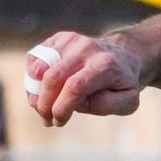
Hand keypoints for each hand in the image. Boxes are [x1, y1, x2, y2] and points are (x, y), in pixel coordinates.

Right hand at [25, 31, 142, 127]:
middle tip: (47, 119)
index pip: (74, 87)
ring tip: (41, 107)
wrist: (124, 56)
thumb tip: (79, 103)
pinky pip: (35, 58)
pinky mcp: (59, 39)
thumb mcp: (127, 102)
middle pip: (53, 77)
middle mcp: (86, 48)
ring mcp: (70, 40)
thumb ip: (105, 105)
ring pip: (38, 66)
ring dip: (34, 92)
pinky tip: (43, 91)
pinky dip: (33, 79)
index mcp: (104, 65)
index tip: (58, 121)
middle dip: (44, 104)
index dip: (61, 108)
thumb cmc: (123, 84)